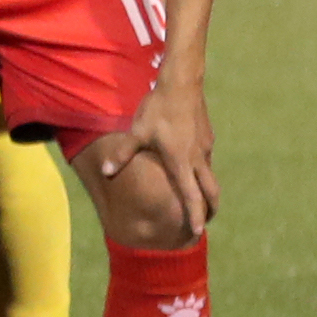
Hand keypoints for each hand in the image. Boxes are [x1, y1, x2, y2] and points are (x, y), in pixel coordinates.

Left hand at [96, 77, 217, 234]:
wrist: (181, 84)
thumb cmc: (157, 109)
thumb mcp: (136, 132)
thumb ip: (122, 154)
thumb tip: (105, 172)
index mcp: (181, 162)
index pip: (192, 196)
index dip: (195, 216)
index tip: (197, 233)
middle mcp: (198, 158)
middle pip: (211, 191)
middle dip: (210, 209)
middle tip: (205, 223)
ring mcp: (205, 147)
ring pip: (209, 175)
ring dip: (207, 191)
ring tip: (199, 201)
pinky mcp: (207, 137)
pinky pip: (206, 161)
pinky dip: (203, 172)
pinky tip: (193, 170)